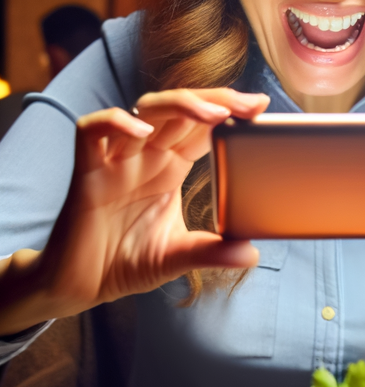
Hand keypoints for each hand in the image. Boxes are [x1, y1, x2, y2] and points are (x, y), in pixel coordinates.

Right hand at [0, 88, 267, 333]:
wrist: (81, 286)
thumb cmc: (128, 264)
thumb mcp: (179, 257)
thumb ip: (213, 252)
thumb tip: (252, 254)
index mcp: (169, 168)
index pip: (201, 127)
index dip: (228, 112)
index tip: (260, 107)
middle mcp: (144, 157)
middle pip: (179, 110)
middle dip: (214, 100)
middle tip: (251, 105)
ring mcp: (115, 161)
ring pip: (143, 111)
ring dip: (178, 105)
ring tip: (212, 114)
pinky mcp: (86, 173)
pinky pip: (90, 133)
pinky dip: (114, 124)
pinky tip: (141, 132)